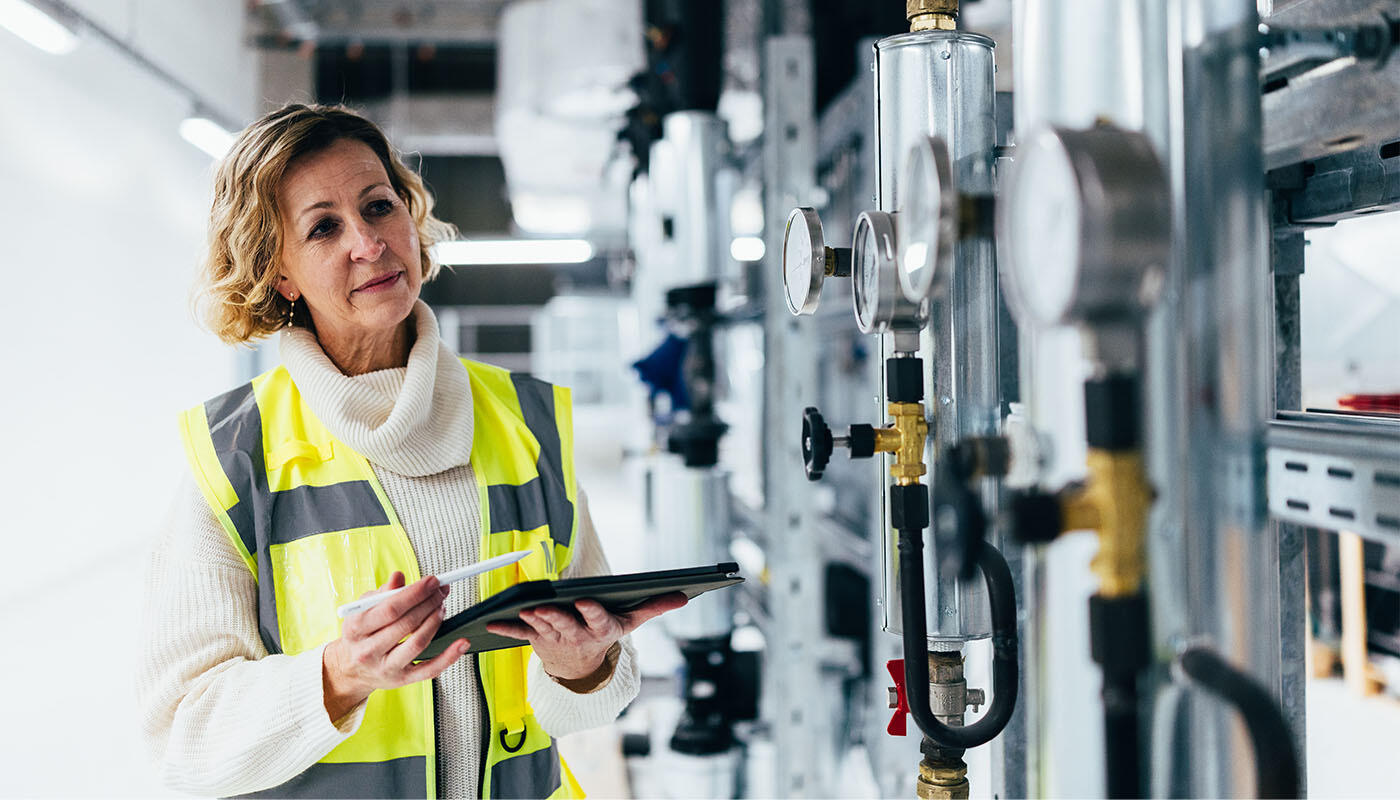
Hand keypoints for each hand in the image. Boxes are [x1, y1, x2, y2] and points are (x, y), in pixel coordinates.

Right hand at [322, 571, 468, 720]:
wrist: (351, 669)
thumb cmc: (361, 633)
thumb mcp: (363, 610)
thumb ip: (382, 593)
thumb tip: (399, 577)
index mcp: (356, 628)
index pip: (391, 608)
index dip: (415, 593)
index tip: (433, 581)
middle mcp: (369, 650)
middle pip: (406, 624)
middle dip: (429, 603)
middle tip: (441, 592)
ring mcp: (386, 667)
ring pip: (418, 643)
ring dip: (436, 621)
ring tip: (442, 607)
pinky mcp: (402, 680)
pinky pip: (429, 669)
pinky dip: (449, 656)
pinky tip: (462, 642)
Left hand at [486, 592, 688, 680]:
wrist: (581, 669)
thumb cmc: (605, 633)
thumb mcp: (631, 622)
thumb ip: (655, 607)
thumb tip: (685, 595)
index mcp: (600, 628)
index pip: (597, 618)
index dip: (590, 611)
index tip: (584, 601)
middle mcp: (577, 635)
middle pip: (566, 625)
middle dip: (555, 617)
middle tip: (545, 608)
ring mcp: (555, 639)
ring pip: (543, 628)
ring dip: (532, 621)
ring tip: (523, 610)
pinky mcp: (537, 640)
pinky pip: (519, 635)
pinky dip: (505, 630)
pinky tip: (491, 622)